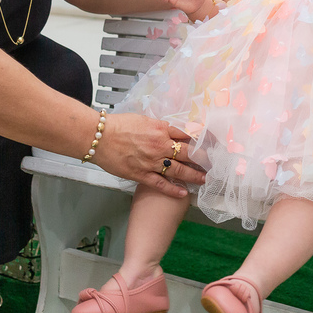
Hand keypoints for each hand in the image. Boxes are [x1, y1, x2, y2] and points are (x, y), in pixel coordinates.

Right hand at [91, 112, 205, 197]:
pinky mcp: (141, 175)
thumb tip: (171, 130)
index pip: (188, 134)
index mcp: (161, 129)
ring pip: (179, 170)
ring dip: (194, 176)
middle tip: (214, 163)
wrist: (97, 137)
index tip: (211, 143)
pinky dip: (174, 190)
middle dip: (204, 159)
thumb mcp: (142, 119)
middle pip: (189, 153)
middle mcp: (160, 145)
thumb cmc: (117, 126)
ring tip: (204, 179)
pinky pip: (161, 184)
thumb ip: (159, 126)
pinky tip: (183, 193)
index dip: (201, 139)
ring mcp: (151, 162)